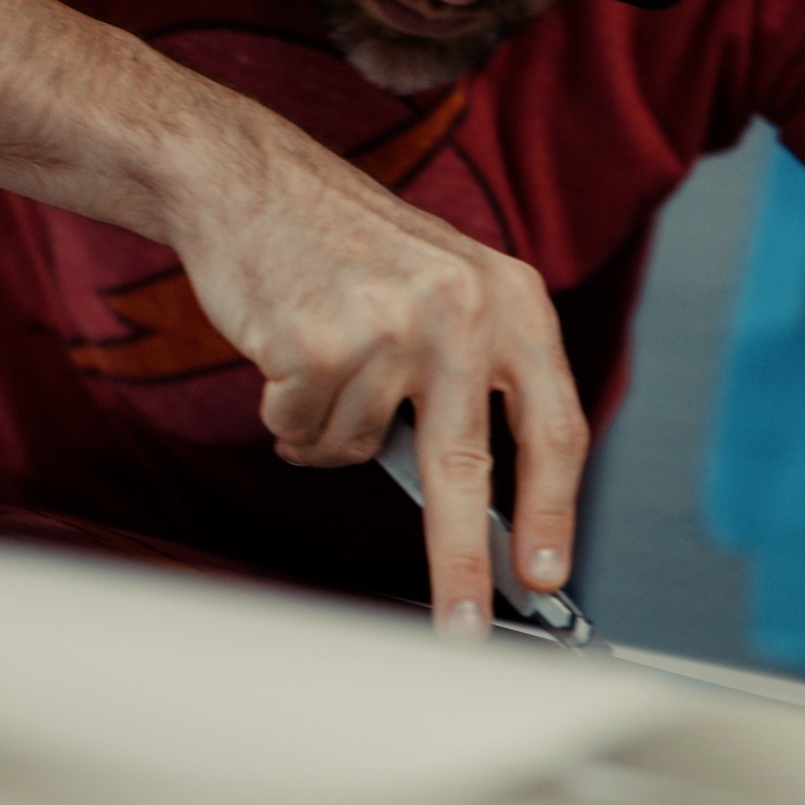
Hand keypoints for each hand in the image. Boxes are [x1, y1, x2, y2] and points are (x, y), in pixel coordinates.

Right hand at [165, 102, 588, 638]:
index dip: (555, 511)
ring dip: (330, 428)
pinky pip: (302, 434)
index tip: (547, 576)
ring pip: (357, 451)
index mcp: (513, 300)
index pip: (554, 426)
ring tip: (322, 353)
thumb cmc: (349, 250)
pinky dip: (286, 414)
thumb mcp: (448, 291)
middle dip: (463, 562)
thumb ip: (478, 384)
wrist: (250, 178)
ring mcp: (389, 325)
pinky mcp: (317, 341)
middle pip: (467, 470)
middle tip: (463, 626)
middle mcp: (462, 310)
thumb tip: (491, 516)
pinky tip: (285, 351)